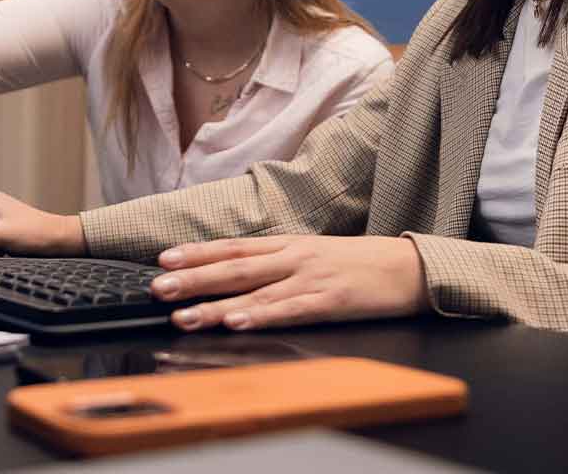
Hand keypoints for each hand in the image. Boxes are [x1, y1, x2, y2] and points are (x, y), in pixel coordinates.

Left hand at [147, 235, 426, 331]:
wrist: (409, 267)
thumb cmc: (361, 263)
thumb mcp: (315, 253)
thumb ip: (279, 261)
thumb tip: (239, 270)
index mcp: (289, 244)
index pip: (234, 246)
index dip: (197, 252)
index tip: (163, 259)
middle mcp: (294, 257)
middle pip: (235, 267)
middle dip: (193, 278)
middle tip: (158, 288)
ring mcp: (311, 279)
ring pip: (254, 291)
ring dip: (215, 304)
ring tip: (184, 315)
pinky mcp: (330, 301)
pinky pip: (289, 310)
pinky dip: (260, 315)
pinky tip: (237, 322)